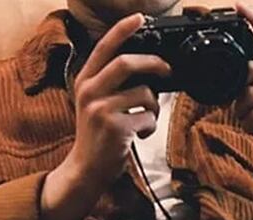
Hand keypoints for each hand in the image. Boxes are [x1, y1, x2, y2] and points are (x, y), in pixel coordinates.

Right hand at [42, 13, 171, 219]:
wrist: (87, 168)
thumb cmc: (98, 137)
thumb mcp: (96, 104)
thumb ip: (112, 86)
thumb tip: (148, 73)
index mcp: (85, 81)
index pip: (104, 48)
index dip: (123, 30)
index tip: (140, 18)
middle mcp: (89, 90)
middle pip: (126, 63)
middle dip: (153, 63)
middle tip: (167, 68)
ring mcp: (101, 109)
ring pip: (144, 95)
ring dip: (154, 107)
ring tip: (147, 119)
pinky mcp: (116, 127)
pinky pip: (147, 119)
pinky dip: (151, 127)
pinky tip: (140, 135)